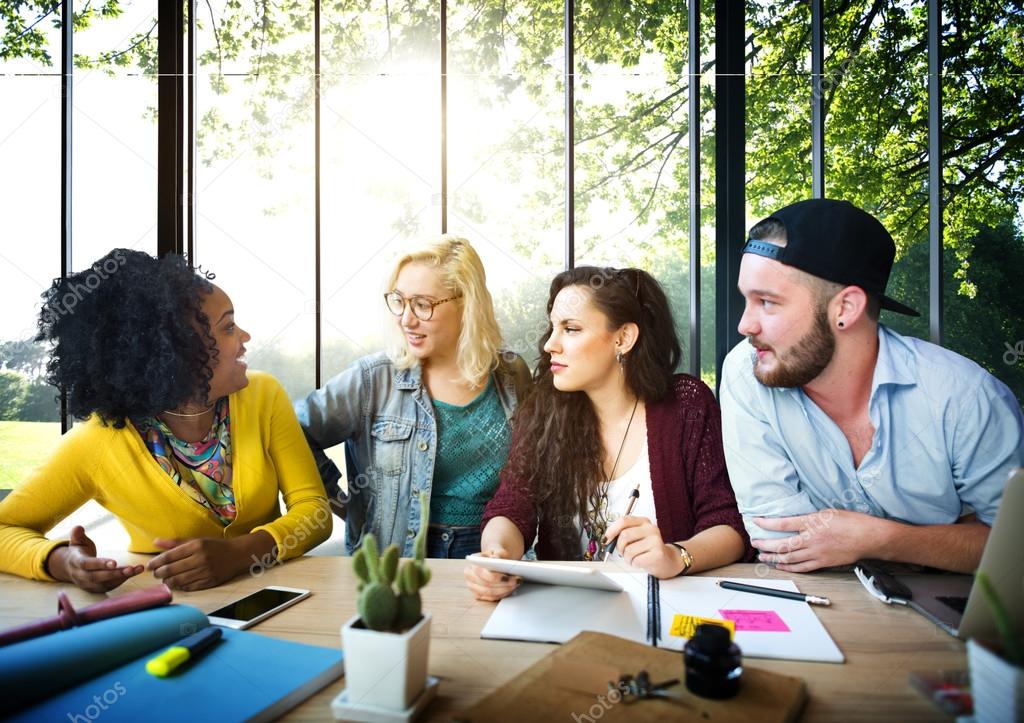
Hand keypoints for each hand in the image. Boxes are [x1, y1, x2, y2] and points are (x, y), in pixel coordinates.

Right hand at [46, 525, 143, 592]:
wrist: (70, 568)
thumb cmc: (78, 551)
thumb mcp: (76, 542)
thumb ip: (77, 535)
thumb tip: (78, 528)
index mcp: (75, 562)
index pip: (87, 565)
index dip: (100, 564)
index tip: (114, 562)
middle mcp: (81, 576)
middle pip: (97, 577)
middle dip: (114, 574)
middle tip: (130, 569)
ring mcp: (88, 584)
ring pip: (105, 583)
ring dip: (121, 577)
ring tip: (136, 570)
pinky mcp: (95, 588)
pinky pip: (109, 587)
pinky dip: (122, 580)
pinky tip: (134, 572)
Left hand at [147, 536, 248, 590]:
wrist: (238, 554)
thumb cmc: (215, 546)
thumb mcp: (197, 540)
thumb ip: (176, 542)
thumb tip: (155, 542)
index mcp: (196, 546)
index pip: (169, 556)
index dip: (156, 562)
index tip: (149, 565)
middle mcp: (200, 558)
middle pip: (171, 569)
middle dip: (159, 573)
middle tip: (155, 574)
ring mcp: (206, 571)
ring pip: (178, 580)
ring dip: (167, 581)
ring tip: (165, 579)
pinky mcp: (210, 582)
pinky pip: (189, 587)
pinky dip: (180, 587)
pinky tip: (177, 584)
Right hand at [464, 548, 521, 601]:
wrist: (494, 560)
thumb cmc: (497, 555)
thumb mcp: (498, 551)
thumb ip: (498, 554)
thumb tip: (496, 560)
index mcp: (472, 563)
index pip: (482, 572)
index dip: (495, 577)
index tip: (509, 577)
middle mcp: (469, 575)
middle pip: (486, 585)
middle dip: (504, 585)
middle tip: (517, 581)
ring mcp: (472, 586)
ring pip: (489, 593)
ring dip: (505, 590)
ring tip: (516, 584)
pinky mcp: (478, 594)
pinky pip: (491, 598)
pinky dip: (502, 594)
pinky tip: (511, 589)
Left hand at [604, 516, 680, 577]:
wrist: (668, 560)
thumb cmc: (649, 549)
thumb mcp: (637, 536)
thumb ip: (623, 534)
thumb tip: (607, 538)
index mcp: (644, 521)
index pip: (624, 521)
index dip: (612, 530)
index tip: (607, 539)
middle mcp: (651, 529)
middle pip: (624, 536)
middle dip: (620, 547)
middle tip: (624, 552)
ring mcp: (655, 541)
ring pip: (628, 550)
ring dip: (627, 558)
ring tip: (635, 558)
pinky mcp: (657, 554)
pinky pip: (636, 560)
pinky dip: (634, 563)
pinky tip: (641, 562)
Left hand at [752, 509, 885, 571]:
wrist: (869, 537)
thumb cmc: (852, 521)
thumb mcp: (827, 512)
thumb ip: (810, 517)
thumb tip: (796, 519)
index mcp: (812, 522)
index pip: (782, 524)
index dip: (766, 523)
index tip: (756, 521)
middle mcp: (811, 539)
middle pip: (781, 544)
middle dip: (765, 544)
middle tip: (755, 542)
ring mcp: (816, 553)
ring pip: (788, 558)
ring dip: (773, 557)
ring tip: (762, 555)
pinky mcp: (822, 563)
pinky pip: (801, 567)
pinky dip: (788, 567)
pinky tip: (780, 565)